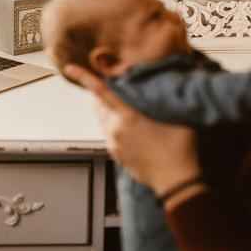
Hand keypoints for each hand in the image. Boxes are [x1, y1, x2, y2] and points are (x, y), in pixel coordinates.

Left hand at [64, 64, 201, 195]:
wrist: (177, 182)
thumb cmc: (179, 147)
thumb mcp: (174, 114)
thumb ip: (159, 96)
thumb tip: (153, 83)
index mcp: (127, 116)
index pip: (100, 91)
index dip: (84, 77)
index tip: (70, 69)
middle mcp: (115, 129)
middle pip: (99, 105)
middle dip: (102, 95)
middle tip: (115, 86)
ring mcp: (114, 144)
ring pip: (103, 120)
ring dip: (109, 111)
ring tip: (127, 108)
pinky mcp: (116, 155)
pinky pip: (109, 135)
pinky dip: (114, 126)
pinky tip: (131, 128)